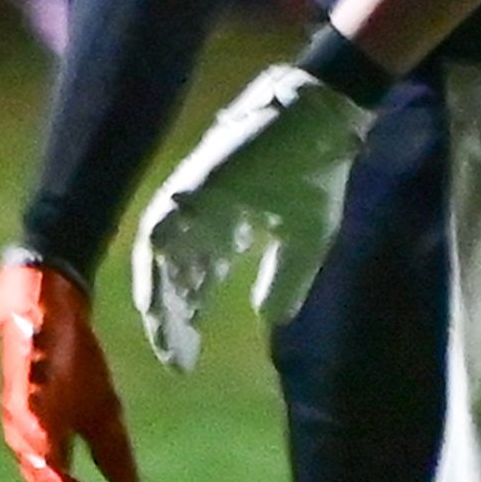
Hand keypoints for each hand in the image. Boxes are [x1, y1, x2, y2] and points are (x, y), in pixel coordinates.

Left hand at [0, 252, 138, 481]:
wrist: (53, 299)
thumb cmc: (70, 357)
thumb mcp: (101, 406)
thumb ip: (111, 449)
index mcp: (41, 438)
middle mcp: (24, 425)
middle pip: (40, 477)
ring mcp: (21, 397)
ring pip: (30, 448)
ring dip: (50, 474)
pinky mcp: (25, 367)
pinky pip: (30, 403)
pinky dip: (40, 428)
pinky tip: (54, 444)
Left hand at [130, 64, 372, 370]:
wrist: (323, 121)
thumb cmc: (317, 176)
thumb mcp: (307, 241)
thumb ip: (284, 280)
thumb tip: (266, 318)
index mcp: (227, 231)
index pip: (196, 284)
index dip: (189, 321)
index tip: (186, 360)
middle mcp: (201, 219)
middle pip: (173, 277)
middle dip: (172, 319)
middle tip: (176, 358)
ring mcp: (192, 200)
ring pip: (161, 257)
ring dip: (160, 297)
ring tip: (166, 332)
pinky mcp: (191, 184)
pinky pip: (161, 228)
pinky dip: (157, 262)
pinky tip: (158, 293)